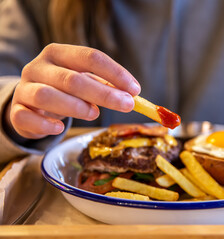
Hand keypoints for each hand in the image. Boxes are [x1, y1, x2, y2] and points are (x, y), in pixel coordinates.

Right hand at [9, 43, 140, 138]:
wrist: (30, 102)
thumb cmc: (64, 89)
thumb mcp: (84, 81)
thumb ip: (105, 85)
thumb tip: (132, 96)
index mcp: (59, 53)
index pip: (90, 57)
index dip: (115, 73)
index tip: (135, 89)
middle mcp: (39, 67)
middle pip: (72, 79)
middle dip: (104, 94)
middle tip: (126, 105)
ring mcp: (25, 88)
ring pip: (48, 95)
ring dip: (76, 107)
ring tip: (94, 114)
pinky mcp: (16, 111)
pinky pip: (27, 117)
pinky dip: (45, 124)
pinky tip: (60, 127)